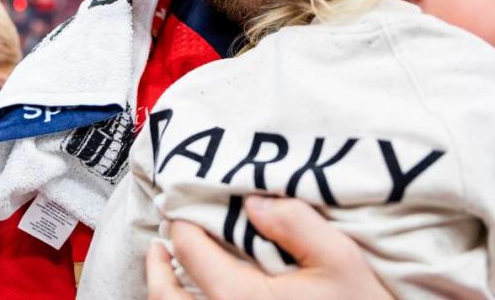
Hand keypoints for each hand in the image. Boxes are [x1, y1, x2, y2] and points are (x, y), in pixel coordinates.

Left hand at [147, 196, 393, 299]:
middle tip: (158, 246)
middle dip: (156, 268)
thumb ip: (293, 223)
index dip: (182, 225)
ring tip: (167, 277)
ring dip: (165, 297)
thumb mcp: (338, 259)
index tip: (182, 209)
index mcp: (237, 299)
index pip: (190, 252)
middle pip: (165, 297)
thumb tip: (253, 203)